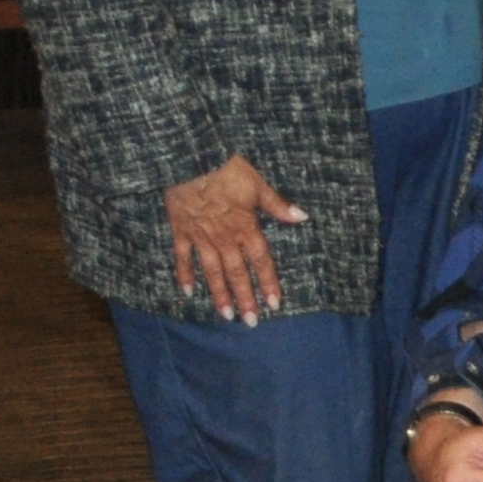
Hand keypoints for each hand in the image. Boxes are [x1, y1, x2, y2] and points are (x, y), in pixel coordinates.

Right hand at [165, 155, 305, 322]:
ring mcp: (200, 236)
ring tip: (225, 314)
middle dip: (244, 298)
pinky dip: (184, 274)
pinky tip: (187, 292)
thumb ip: (278, 205)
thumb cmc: (226, 169)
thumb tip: (301, 217)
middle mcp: (224, 237)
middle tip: (249, 321)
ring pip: (211, 270)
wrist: (190, 160)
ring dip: (218, 293)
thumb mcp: (258, 184)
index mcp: (245, 227)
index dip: (268, 282)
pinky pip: (182, 256)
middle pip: (236, 272)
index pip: (261, 261)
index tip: (274, 304)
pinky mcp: (180, 230)